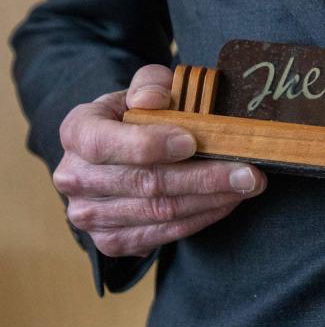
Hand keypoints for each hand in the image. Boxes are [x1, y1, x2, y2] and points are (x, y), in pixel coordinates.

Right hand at [53, 65, 266, 256]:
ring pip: (160, 212)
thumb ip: (149, 84)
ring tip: (248, 186)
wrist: (117, 156)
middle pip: (145, 183)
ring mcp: (90, 216)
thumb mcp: (141, 89)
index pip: (106, 143)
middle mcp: (75, 178)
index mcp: (77, 132)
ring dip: (211, 200)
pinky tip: (228, 202)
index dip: (150, 144)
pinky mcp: (112, 242)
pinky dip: (202, 218)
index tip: (192, 142)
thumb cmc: (136, 116)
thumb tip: (155, 97)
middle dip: (204, 178)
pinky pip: (164, 234)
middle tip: (248, 172)